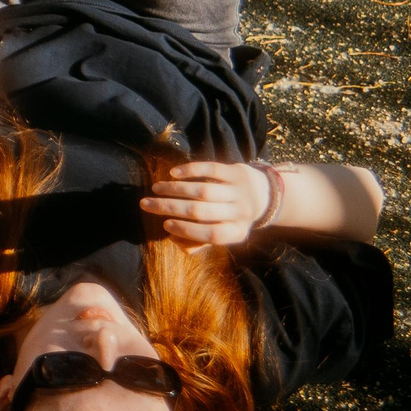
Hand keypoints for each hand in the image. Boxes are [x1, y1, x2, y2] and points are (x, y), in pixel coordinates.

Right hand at [142, 160, 274, 250]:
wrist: (263, 194)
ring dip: (175, 189)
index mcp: (237, 231)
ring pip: (203, 190)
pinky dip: (190, 170)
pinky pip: (211, 169)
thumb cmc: (232, 217)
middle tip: (146, 204)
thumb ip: (199, 241)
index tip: (165, 225)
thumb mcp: (223, 233)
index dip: (187, 230)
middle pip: (202, 211)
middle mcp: (241, 212)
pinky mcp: (235, 172)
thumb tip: (174, 240)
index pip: (212, 234)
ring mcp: (239, 191)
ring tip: (156, 189)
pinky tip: (173, 173)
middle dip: (170, 207)